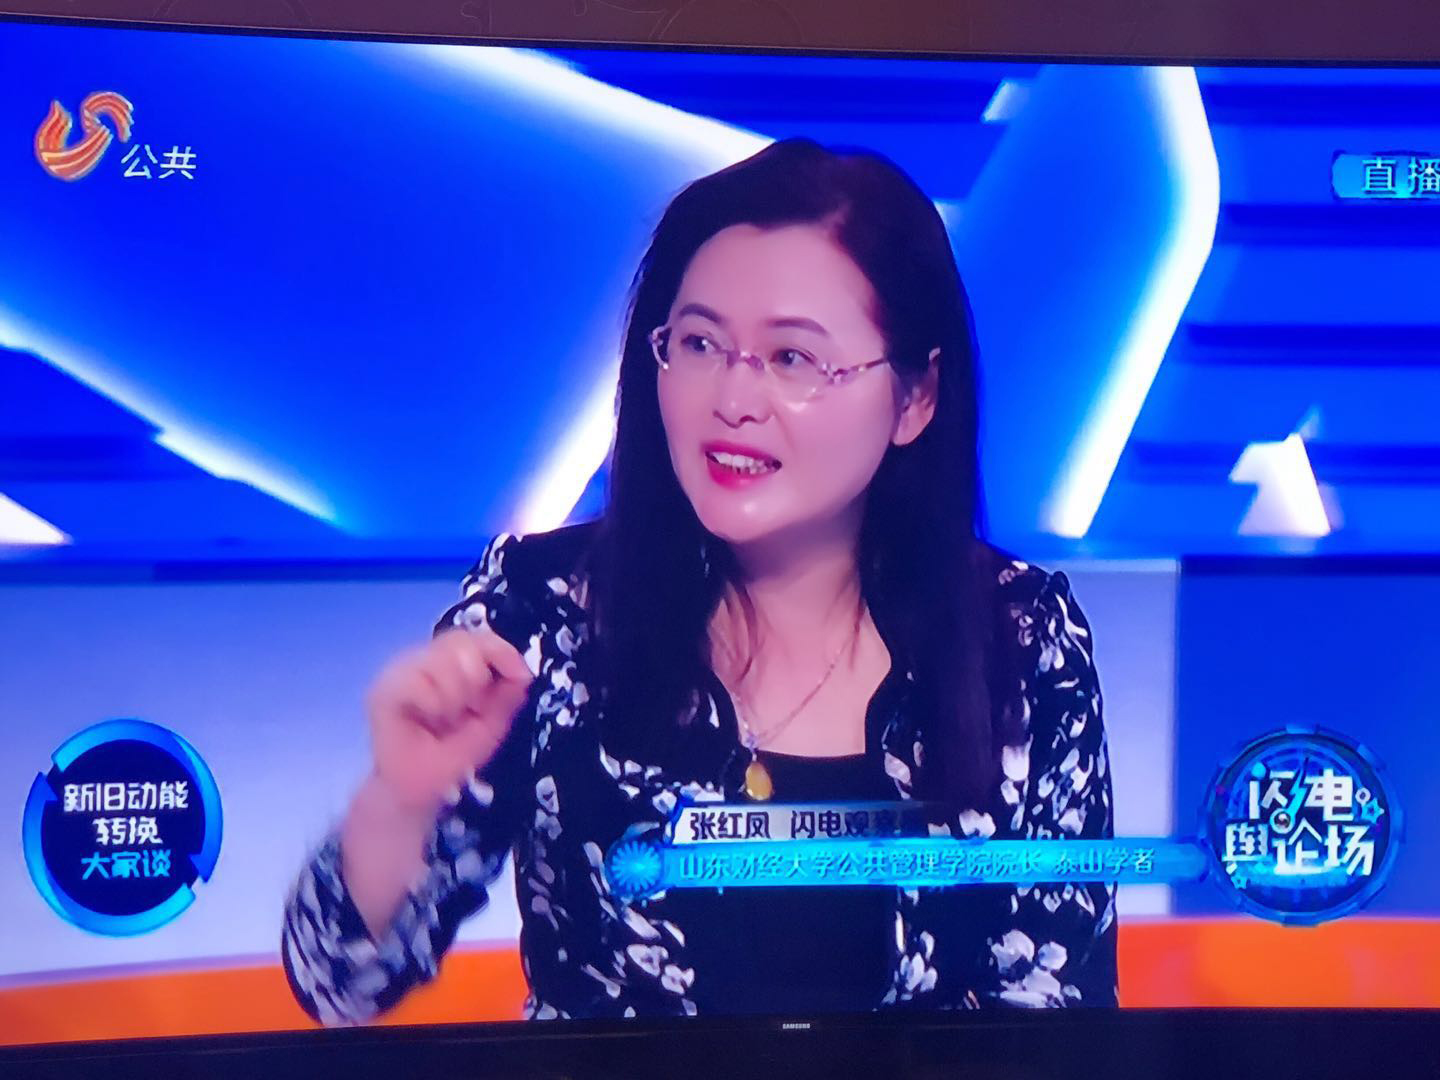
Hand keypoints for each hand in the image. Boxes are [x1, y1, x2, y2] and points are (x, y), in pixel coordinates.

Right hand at [366, 624, 534, 812]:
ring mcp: (398, 672)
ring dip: (454, 697)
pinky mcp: (382, 691)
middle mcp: (421, 660)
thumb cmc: (449, 756)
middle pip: (458, 642)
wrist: (417, 793)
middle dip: (476, 679)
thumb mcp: (490, 725)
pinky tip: (427, 720)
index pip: (474, 637)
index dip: (500, 649)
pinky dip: (433, 704)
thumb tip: (523, 672)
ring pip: (439, 660)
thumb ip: (506, 696)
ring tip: (445, 720)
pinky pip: (418, 682)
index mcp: (446, 663)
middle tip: (469, 710)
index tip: (520, 674)